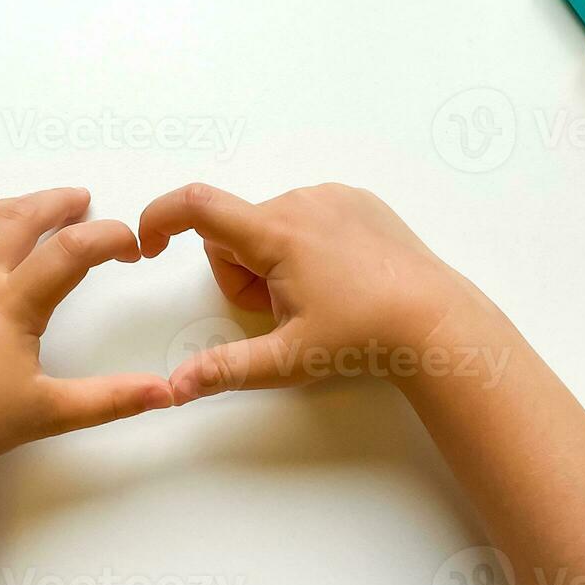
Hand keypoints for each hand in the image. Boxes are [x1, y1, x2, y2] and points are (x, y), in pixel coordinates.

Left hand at [0, 188, 173, 488]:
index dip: (107, 238)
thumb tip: (166, 394)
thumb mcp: (48, 414)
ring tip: (23, 206)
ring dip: (2, 206)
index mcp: (10, 301)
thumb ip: (111, 399)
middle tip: (78, 199)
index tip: (129, 243)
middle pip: (18, 218)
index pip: (71, 251)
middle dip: (53, 203)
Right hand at [138, 183, 487, 403]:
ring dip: (273, 261)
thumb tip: (174, 388)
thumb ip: (224, 369)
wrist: (436, 323)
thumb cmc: (362, 340)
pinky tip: (339, 278)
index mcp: (276, 233)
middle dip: (241, 272)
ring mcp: (332, 196)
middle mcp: (300, 202)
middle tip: (279, 312)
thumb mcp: (287, 361)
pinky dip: (305, 245)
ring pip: (269, 224)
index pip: (196, 206)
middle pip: (234, 232)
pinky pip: (305, 215)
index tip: (148, 245)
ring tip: (316, 298)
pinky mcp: (357, 199)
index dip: (159, 218)